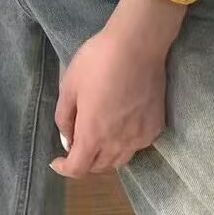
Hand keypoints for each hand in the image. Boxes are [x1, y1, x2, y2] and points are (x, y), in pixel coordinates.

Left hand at [51, 0, 185, 177]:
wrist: (137, 45)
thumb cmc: (98, 61)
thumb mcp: (69, 85)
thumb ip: (64, 117)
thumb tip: (67, 138)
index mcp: (93, 134)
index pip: (78, 168)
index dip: (65, 169)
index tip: (58, 161)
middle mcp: (118, 143)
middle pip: (99, 167)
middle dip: (84, 162)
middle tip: (77, 144)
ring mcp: (140, 137)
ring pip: (120, 160)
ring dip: (105, 156)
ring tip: (98, 139)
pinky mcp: (156, 127)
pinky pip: (137, 146)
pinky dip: (125, 145)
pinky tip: (121, 127)